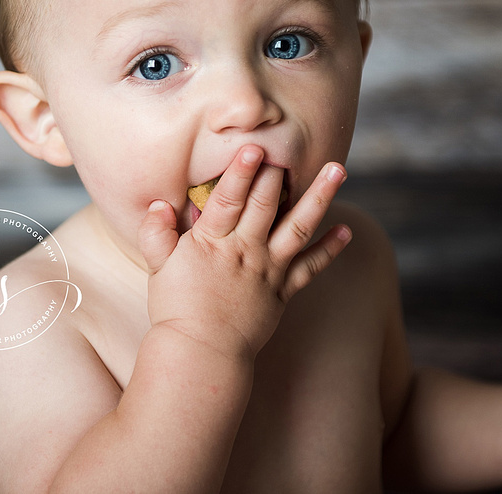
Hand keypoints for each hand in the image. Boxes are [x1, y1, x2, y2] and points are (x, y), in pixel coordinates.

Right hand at [137, 145, 350, 360]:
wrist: (202, 353)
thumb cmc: (175, 309)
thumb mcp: (157, 268)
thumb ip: (155, 233)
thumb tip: (158, 204)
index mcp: (212, 242)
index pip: (228, 200)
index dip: (241, 173)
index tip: (254, 148)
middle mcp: (245, 251)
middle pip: (266, 206)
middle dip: (278, 176)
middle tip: (291, 150)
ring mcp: (268, 271)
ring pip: (298, 228)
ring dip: (320, 198)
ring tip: (338, 172)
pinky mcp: (283, 292)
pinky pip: (311, 268)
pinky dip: (330, 249)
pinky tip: (346, 230)